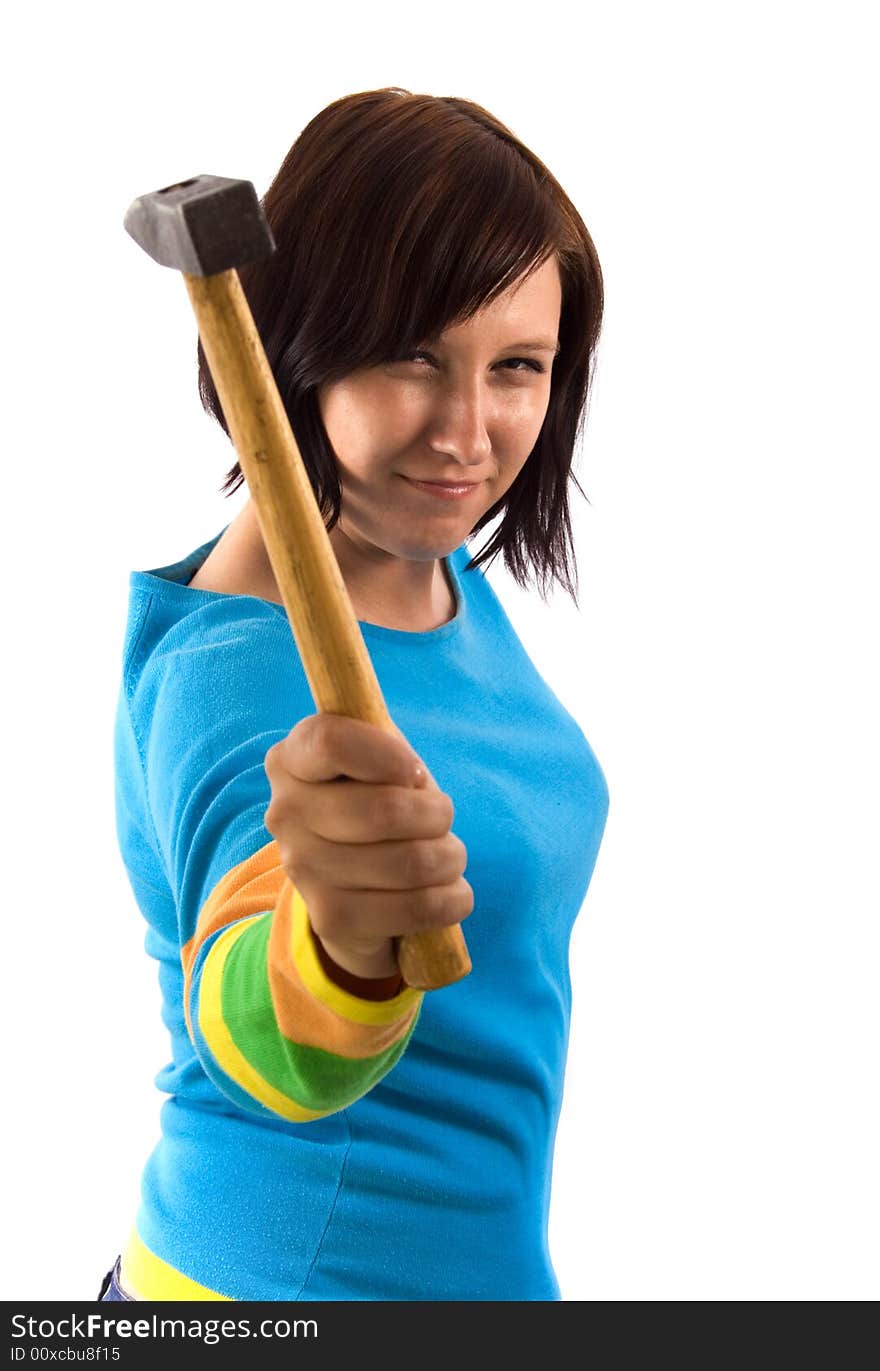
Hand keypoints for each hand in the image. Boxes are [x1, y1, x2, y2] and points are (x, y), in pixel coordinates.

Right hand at [264, 714, 472, 978]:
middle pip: (386, 810)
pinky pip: (415, 908)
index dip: (388, 755)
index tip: (414, 772)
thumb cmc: (375, 799)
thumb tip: (411, 778)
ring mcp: (303, 869)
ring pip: (410, 862)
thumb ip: (388, 750)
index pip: (331, 743)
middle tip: (442, 818)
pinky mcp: (330, 918)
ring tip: (447, 857)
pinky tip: (449, 892)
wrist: (352, 880)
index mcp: (291, 760)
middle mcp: (286, 813)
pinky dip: (450, 899)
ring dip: (449, 858)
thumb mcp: (377, 759)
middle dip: (438, 814)